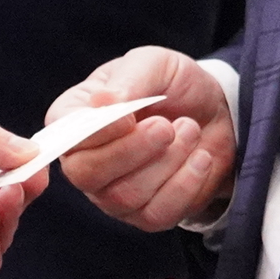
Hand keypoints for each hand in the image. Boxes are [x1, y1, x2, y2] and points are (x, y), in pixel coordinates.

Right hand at [50, 47, 234, 231]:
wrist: (215, 111)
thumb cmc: (173, 84)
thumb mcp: (155, 63)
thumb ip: (129, 78)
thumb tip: (101, 103)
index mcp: (75, 117)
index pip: (64, 134)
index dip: (94, 132)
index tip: (129, 117)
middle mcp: (85, 159)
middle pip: (85, 173)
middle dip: (131, 150)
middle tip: (166, 126)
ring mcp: (112, 193)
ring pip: (125, 195)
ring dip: (168, 161)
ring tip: (190, 129)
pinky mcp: (145, 215)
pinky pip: (156, 214)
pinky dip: (186, 184)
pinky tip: (201, 157)